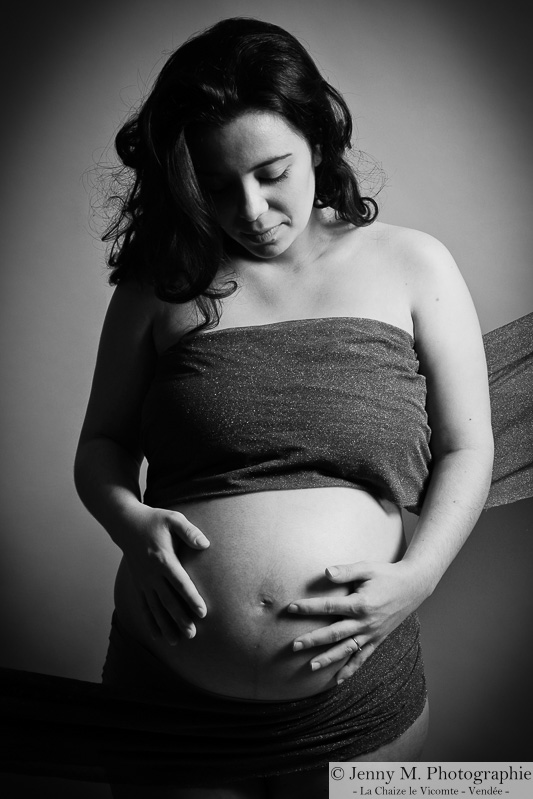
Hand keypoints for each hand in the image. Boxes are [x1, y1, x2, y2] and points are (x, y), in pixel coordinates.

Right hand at [120, 505, 209, 645]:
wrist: (126, 524)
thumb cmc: (153, 521)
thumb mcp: (173, 519)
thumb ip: (190, 532)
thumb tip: (205, 544)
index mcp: (163, 559)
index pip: (180, 583)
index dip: (191, 598)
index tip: (202, 612)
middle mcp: (152, 574)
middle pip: (168, 600)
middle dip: (180, 618)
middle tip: (192, 634)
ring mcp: (144, 581)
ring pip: (156, 608)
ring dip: (166, 625)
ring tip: (176, 641)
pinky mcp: (138, 584)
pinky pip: (144, 606)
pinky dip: (150, 621)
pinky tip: (157, 635)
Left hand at [288, 560, 428, 682]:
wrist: (413, 586)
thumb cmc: (387, 575)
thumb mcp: (367, 568)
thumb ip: (345, 571)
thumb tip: (325, 571)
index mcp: (360, 603)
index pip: (329, 607)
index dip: (309, 608)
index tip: (291, 608)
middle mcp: (365, 622)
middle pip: (334, 633)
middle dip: (313, 639)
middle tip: (294, 645)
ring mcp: (372, 633)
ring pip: (347, 649)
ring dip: (329, 659)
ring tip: (311, 666)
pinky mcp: (378, 639)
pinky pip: (363, 657)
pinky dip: (351, 669)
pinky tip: (338, 679)